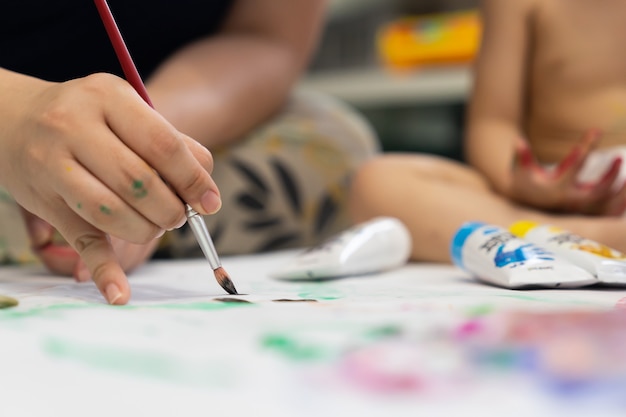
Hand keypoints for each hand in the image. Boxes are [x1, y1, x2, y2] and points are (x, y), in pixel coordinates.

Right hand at [0, 71, 219, 303]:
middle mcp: (73, 126)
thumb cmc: (89, 117)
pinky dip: (102, 270)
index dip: (193, 179)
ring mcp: (53, 165)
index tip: (210, 203)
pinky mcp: (44, 202)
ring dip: (146, 230)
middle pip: (138, 182)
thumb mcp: (128, 111)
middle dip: (170, 209)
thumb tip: (206, 191)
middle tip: (178, 216)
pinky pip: (78, 240)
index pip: (162, 145)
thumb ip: (172, 144)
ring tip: (155, 225)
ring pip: (111, 212)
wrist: (11, 118)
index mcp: (108, 97)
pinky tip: (119, 294)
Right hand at [508, 129, 625, 214]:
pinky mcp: (584, 212)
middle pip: (598, 192)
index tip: (596, 131)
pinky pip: (608, 213)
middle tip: (618, 158)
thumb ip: (522, 156)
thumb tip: (517, 140)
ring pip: (608, 204)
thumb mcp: (521, 169)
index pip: (574, 166)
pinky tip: (625, 189)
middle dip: (611, 175)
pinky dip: (620, 204)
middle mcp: (570, 201)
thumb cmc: (524, 180)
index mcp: (556, 189)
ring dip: (621, 191)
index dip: (585, 148)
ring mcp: (580, 209)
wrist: (524, 202)